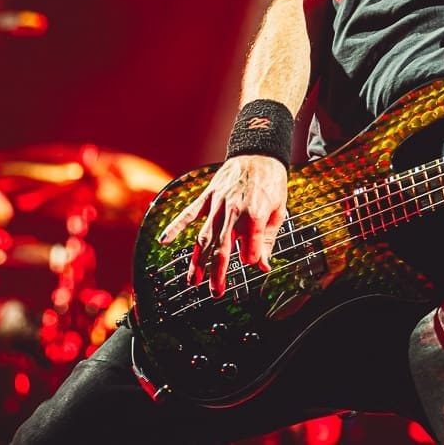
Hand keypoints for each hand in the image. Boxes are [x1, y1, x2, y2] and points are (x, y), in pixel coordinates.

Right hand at [157, 155, 287, 296]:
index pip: (249, 249)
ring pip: (204, 237)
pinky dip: (175, 226)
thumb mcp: (279, 210)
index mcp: (254, 215)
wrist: (259, 152)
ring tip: (192, 281)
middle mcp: (233, 211)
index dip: (252, 259)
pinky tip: (163, 240)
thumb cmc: (272, 181)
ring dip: (197, 261)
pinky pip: (189, 213)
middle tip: (215, 292)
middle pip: (221, 248)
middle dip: (218, 273)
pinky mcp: (208, 196)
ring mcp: (217, 204)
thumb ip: (269, 239)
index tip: (253, 262)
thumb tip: (264, 265)